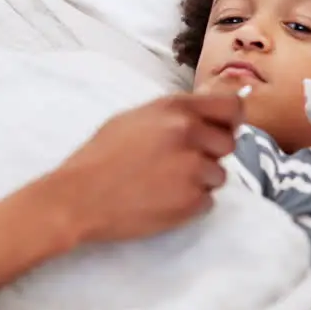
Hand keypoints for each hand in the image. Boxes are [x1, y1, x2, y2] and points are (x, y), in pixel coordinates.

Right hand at [40, 92, 243, 244]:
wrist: (79, 197)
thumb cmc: (100, 156)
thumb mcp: (134, 118)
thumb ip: (173, 114)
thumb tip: (204, 114)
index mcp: (175, 108)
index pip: (231, 106)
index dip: (231, 120)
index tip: (224, 129)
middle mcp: (190, 133)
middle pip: (228, 143)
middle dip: (211, 154)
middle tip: (181, 162)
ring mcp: (193, 168)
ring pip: (219, 175)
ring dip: (199, 181)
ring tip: (165, 183)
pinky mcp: (192, 201)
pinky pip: (207, 201)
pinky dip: (190, 203)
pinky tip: (162, 200)